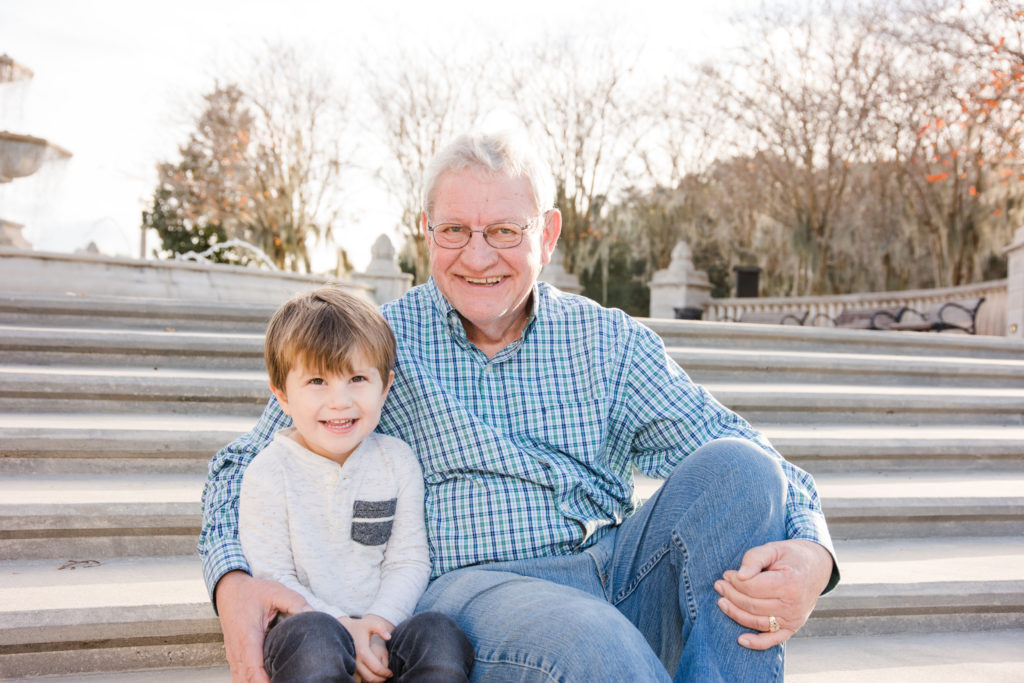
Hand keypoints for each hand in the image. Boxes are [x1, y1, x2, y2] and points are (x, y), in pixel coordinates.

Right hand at [215, 571, 311, 681]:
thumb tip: (314, 616)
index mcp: (247, 636)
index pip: (253, 668)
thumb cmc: (252, 592)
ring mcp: (232, 655)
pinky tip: (267, 682)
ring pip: (240, 681)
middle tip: (286, 682)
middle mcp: (236, 649)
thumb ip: (296, 603)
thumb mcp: (277, 592)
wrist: (229, 589)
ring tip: (279, 681)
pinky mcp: (233, 657)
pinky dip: (250, 682)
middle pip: (246, 680)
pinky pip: (239, 677)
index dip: (264, 682)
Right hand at [339, 614, 394, 682]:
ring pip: (362, 681)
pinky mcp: (346, 667)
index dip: (386, 673)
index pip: (377, 668)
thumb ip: (380, 628)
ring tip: (379, 676)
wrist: (342, 629)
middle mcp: (355, 661)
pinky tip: (370, 674)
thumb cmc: (359, 627)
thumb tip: (388, 637)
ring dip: (372, 681)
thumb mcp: (370, 624)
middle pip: (370, 678)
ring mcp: (350, 665)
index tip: (391, 673)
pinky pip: (355, 679)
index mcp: (363, 652)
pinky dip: (363, 680)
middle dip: (380, 679)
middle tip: (386, 677)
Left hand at [714, 539, 832, 649]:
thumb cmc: (791, 556)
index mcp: (789, 583)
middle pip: (752, 605)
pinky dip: (757, 643)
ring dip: (735, 613)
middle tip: (719, 585)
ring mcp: (794, 619)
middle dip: (731, 595)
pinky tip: (740, 640)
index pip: (753, 587)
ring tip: (721, 601)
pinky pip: (773, 640)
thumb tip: (739, 575)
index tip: (727, 574)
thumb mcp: (773, 549)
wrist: (817, 568)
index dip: (735, 581)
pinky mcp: (793, 627)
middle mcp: (793, 605)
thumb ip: (754, 558)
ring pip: (757, 622)